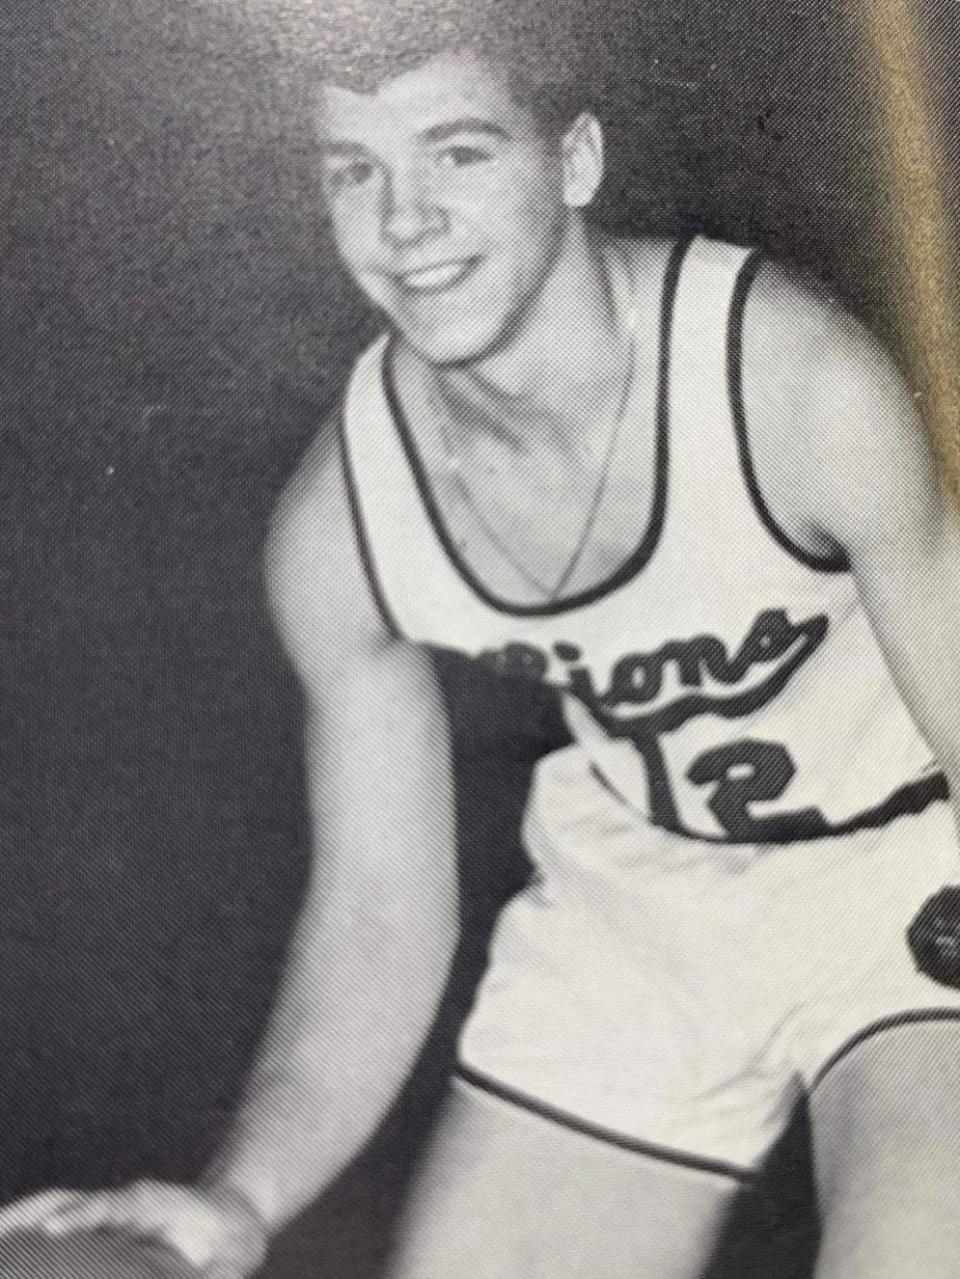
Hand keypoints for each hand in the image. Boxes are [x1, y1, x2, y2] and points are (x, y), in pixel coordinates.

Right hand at [0, 1181, 268, 1277]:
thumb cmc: (231, 1241)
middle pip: (65, 1199)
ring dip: (14, 1221)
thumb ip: (213, 1276)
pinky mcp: (100, 1222)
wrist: (234, 1214)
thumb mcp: (231, 1260)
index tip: (53, 1227)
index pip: (112, 1205)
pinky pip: (56, 1221)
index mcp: (153, 1205)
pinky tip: (2, 1251)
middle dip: (25, 1214)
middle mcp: (122, 1203)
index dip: (82, 1215)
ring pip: (52, 1207)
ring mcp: (107, 1210)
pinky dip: (24, 1232)